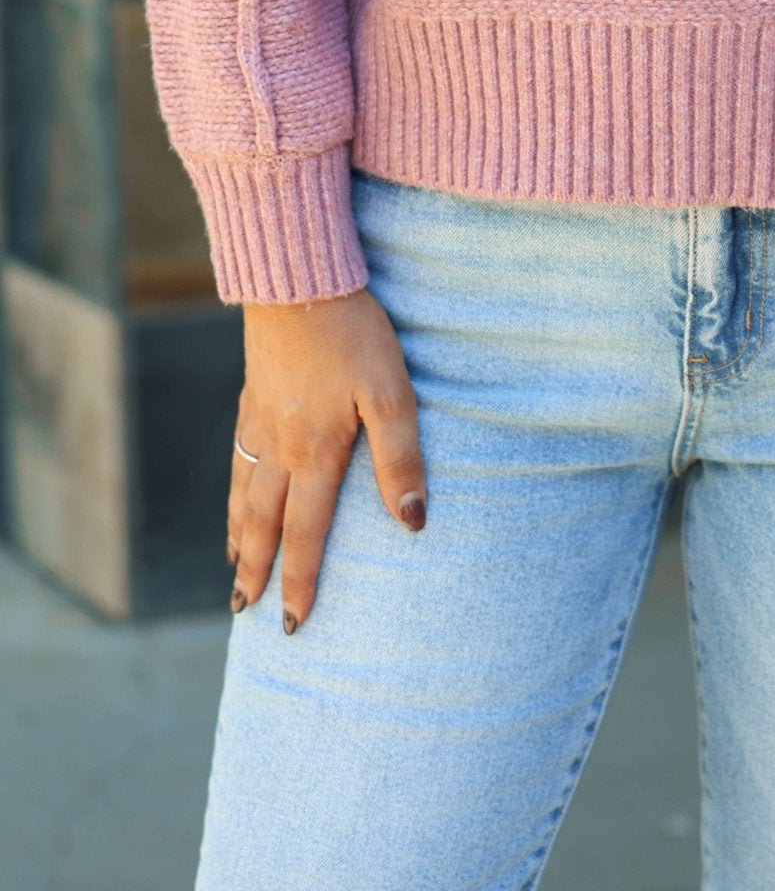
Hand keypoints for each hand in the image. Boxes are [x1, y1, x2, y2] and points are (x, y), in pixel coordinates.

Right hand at [227, 287, 426, 633]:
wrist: (297, 279)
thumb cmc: (353, 334)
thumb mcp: (390, 393)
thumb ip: (400, 458)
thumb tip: (413, 522)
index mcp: (315, 454)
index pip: (306, 534)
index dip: (300, 581)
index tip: (293, 624)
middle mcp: (280, 446)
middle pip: (263, 523)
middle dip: (256, 571)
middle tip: (245, 611)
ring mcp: (260, 419)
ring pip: (244, 493)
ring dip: (239, 535)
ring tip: (235, 566)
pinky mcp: (253, 392)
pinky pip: (237, 456)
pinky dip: (233, 489)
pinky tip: (236, 491)